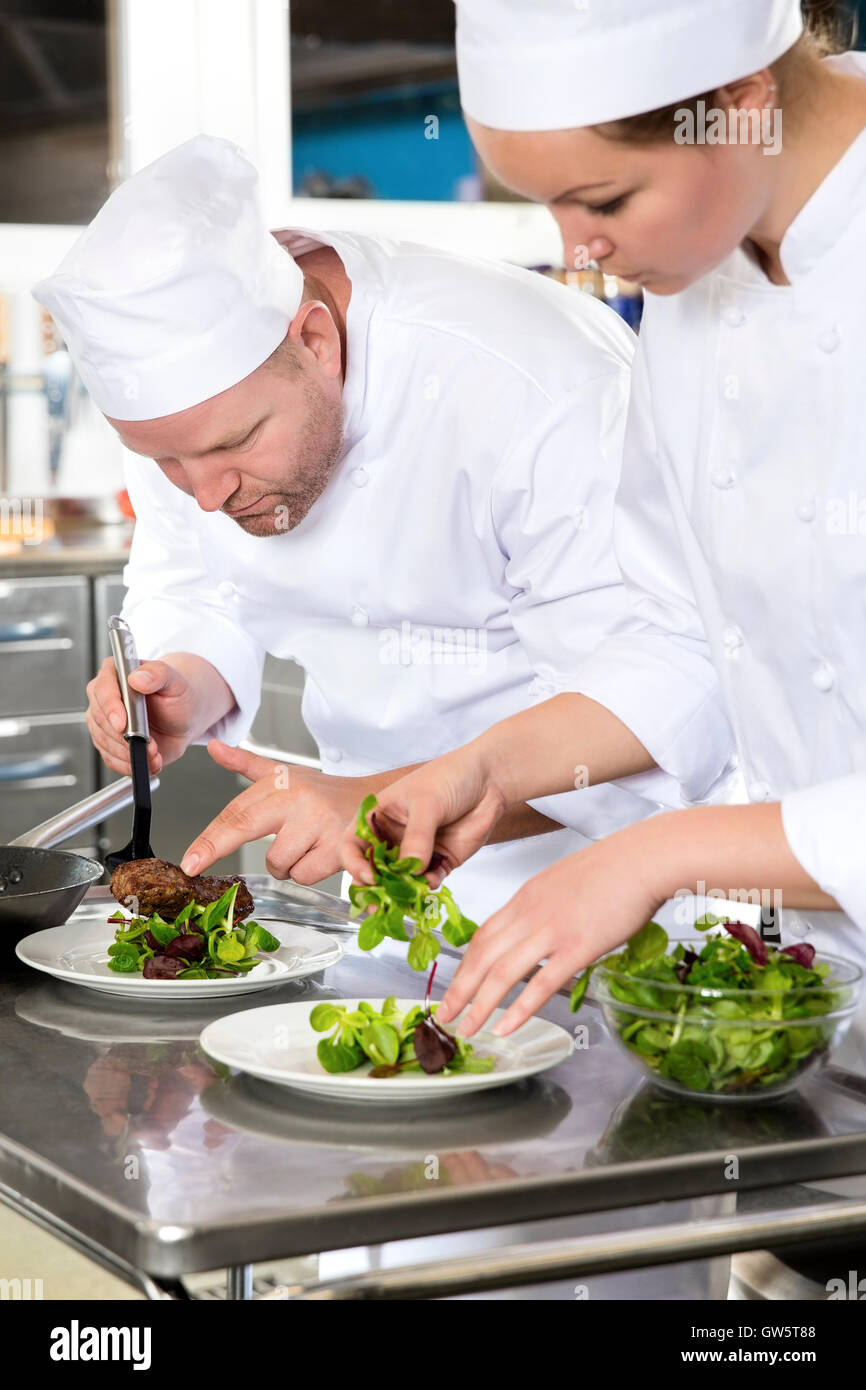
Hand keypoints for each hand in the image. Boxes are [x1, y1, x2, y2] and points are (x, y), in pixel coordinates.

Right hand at [85, 655, 199, 775]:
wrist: (183, 720)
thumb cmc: (178, 697)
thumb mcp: (176, 681)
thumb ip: (158, 674)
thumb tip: (138, 677)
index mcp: (116, 674)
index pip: (103, 689)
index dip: (111, 708)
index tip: (122, 725)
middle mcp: (105, 697)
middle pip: (101, 719)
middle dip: (125, 737)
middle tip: (149, 743)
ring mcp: (103, 721)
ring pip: (105, 742)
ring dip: (130, 753)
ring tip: (154, 751)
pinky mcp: (108, 743)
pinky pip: (111, 759)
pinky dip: (130, 764)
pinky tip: (149, 760)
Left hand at [180, 741, 378, 881]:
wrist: (376, 799)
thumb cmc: (324, 793)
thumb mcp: (285, 773)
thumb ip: (246, 763)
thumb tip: (214, 746)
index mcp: (281, 783)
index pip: (235, 811)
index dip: (207, 838)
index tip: (188, 859)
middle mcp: (299, 799)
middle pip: (244, 828)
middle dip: (214, 848)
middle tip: (195, 865)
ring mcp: (320, 823)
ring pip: (278, 863)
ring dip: (286, 864)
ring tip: (305, 845)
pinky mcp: (339, 847)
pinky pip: (304, 875)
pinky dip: (309, 872)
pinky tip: (322, 854)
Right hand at [340, 743, 508, 886]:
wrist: (489, 779)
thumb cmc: (450, 776)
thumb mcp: (427, 802)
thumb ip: (418, 836)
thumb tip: (411, 867)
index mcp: (378, 817)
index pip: (352, 845)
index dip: (355, 863)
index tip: (369, 876)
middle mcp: (392, 837)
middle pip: (374, 869)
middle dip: (375, 888)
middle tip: (380, 903)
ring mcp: (415, 851)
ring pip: (400, 881)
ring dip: (402, 893)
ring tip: (407, 902)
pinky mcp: (439, 862)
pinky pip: (428, 882)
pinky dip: (428, 887)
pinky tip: (433, 882)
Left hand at [436, 820, 668, 1038]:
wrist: (642, 858)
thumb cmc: (613, 868)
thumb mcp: (563, 881)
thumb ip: (545, 905)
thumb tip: (539, 926)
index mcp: (526, 898)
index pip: (483, 935)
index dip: (464, 964)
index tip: (455, 984)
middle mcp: (530, 914)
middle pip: (482, 956)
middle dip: (458, 990)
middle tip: (443, 1015)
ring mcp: (551, 931)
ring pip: (502, 974)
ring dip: (479, 1006)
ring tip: (466, 1029)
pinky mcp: (577, 948)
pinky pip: (540, 984)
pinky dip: (518, 1010)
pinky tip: (505, 1027)